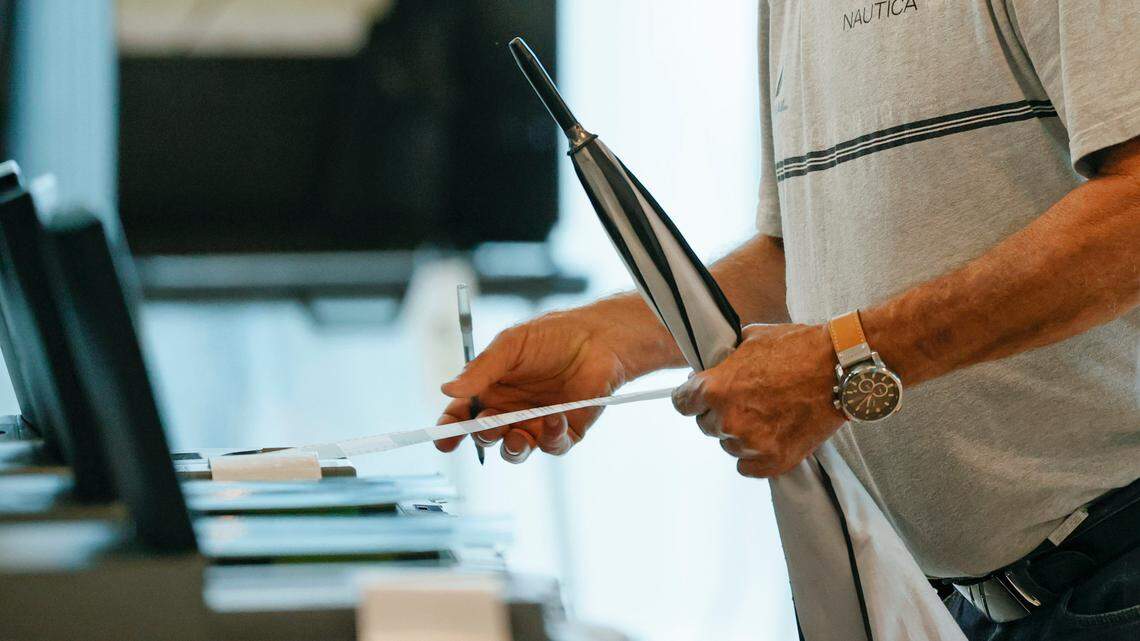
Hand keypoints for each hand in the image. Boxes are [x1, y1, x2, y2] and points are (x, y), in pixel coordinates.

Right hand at [435, 297, 677, 462]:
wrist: (598, 337)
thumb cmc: (552, 336)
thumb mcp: (510, 345)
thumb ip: (481, 370)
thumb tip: (447, 389)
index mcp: (491, 390)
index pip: (463, 416)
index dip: (450, 430)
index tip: (443, 439)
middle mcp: (510, 411)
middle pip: (486, 437)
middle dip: (482, 437)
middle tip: (486, 426)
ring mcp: (536, 423)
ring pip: (516, 450)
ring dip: (512, 448)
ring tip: (515, 436)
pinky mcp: (565, 431)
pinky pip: (552, 445)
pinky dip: (550, 437)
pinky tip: (554, 419)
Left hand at [671, 323, 843, 477]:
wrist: (842, 368)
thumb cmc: (798, 348)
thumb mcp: (751, 340)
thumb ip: (724, 359)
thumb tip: (708, 367)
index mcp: (716, 389)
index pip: (682, 403)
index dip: (691, 398)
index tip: (698, 398)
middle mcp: (729, 420)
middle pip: (706, 425)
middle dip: (720, 413)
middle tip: (745, 401)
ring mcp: (752, 444)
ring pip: (729, 445)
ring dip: (740, 434)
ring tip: (766, 415)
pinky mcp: (775, 462)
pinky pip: (747, 467)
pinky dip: (754, 456)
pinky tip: (769, 436)